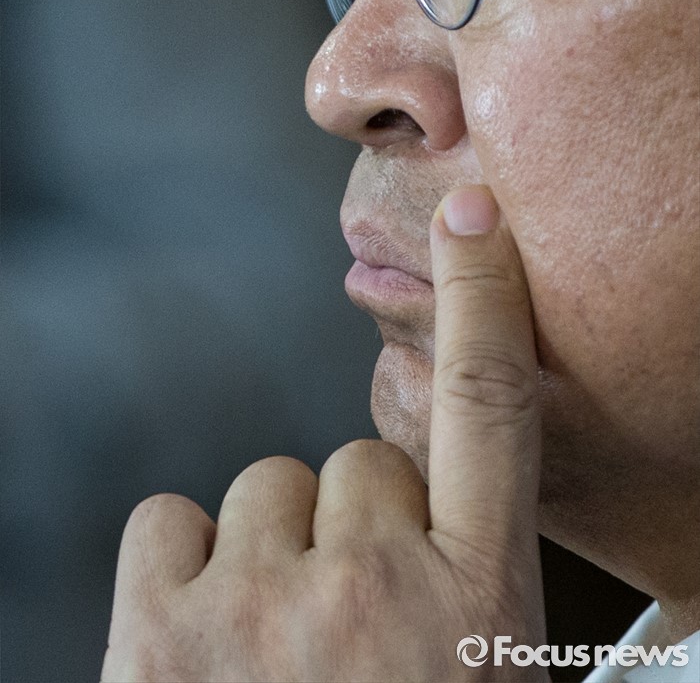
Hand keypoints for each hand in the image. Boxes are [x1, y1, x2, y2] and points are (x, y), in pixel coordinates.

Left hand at [101, 186, 547, 681]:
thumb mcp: (489, 680)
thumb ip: (480, 587)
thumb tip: (453, 515)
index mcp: (476, 607)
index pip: (489, 407)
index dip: (482, 297)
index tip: (471, 217)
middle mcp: (373, 590)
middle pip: (357, 463)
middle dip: (353, 529)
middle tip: (351, 634)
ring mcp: (261, 606)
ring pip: (266, 488)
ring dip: (272, 556)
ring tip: (278, 656)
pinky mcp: (159, 632)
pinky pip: (168, 521)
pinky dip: (181, 571)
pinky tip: (202, 644)